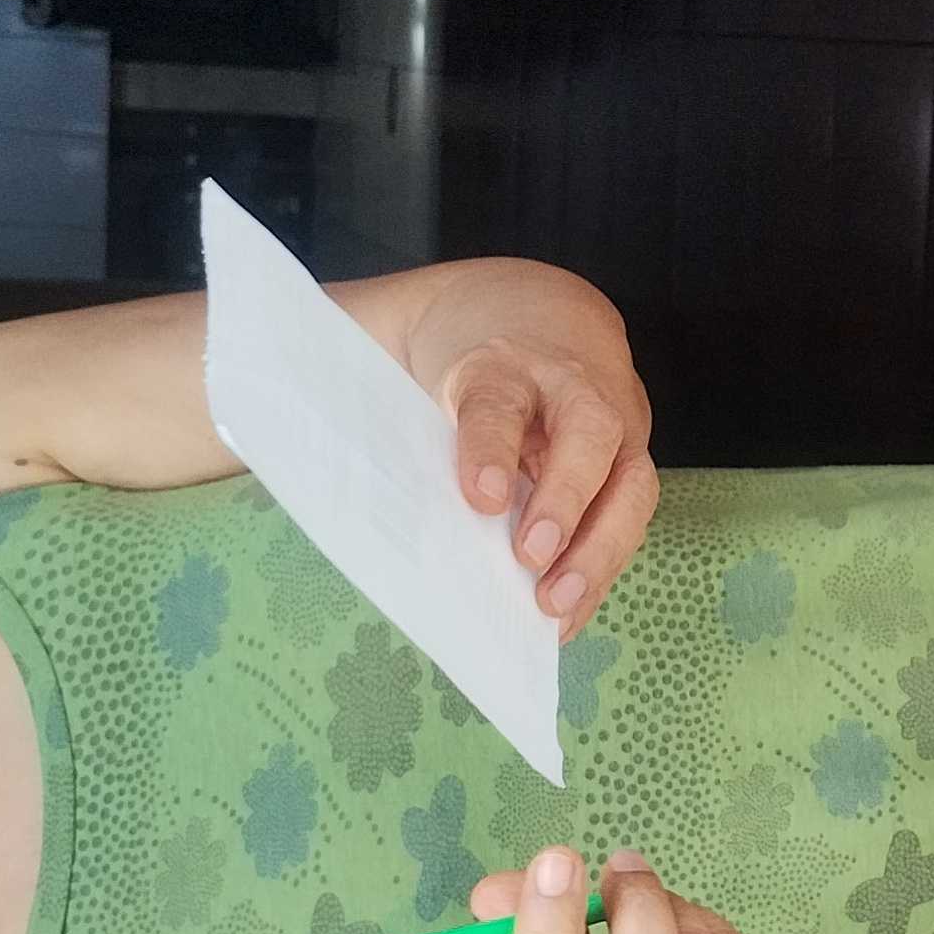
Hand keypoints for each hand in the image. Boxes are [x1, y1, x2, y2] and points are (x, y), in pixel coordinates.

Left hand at [401, 268, 655, 636]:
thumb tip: (302, 470)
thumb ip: (381, 408)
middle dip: (566, 500)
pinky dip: (601, 570)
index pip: (500, 400)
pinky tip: (567, 616)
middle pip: (589, 436)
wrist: (544, 317)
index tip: (478, 500)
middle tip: (528, 559)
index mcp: (508, 359)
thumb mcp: (420, 360)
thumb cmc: (470, 354)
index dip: (490, 449)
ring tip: (554, 607)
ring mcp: (615, 425)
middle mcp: (574, 387)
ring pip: (631, 483)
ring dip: (599, 550)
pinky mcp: (629, 465)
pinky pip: (627, 520)